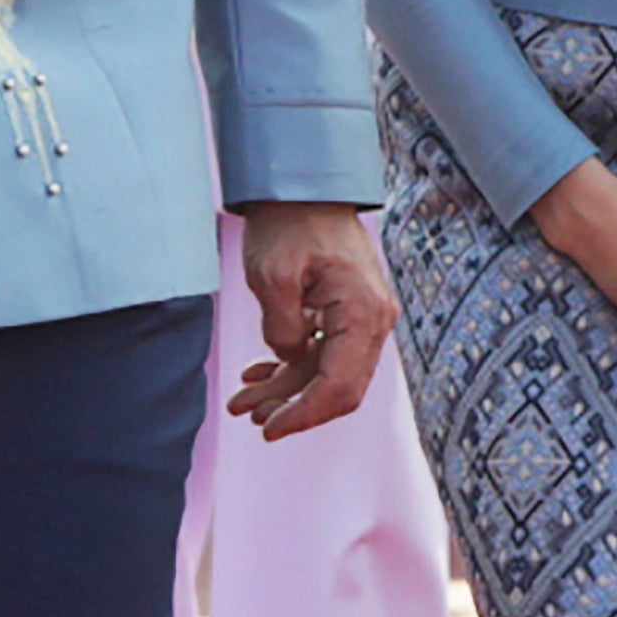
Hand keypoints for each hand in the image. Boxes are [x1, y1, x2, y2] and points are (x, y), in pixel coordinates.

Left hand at [225, 201, 398, 441]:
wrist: (302, 186)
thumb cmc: (291, 223)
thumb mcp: (272, 276)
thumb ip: (281, 328)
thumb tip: (286, 358)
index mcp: (362, 314)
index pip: (339, 387)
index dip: (303, 415)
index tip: (268, 429)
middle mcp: (374, 321)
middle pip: (340, 388)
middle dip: (294, 408)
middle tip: (251, 418)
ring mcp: (364, 318)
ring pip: (328, 375)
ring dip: (286, 391)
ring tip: (242, 401)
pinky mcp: (348, 314)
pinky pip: (323, 354)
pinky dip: (291, 368)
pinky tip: (257, 373)